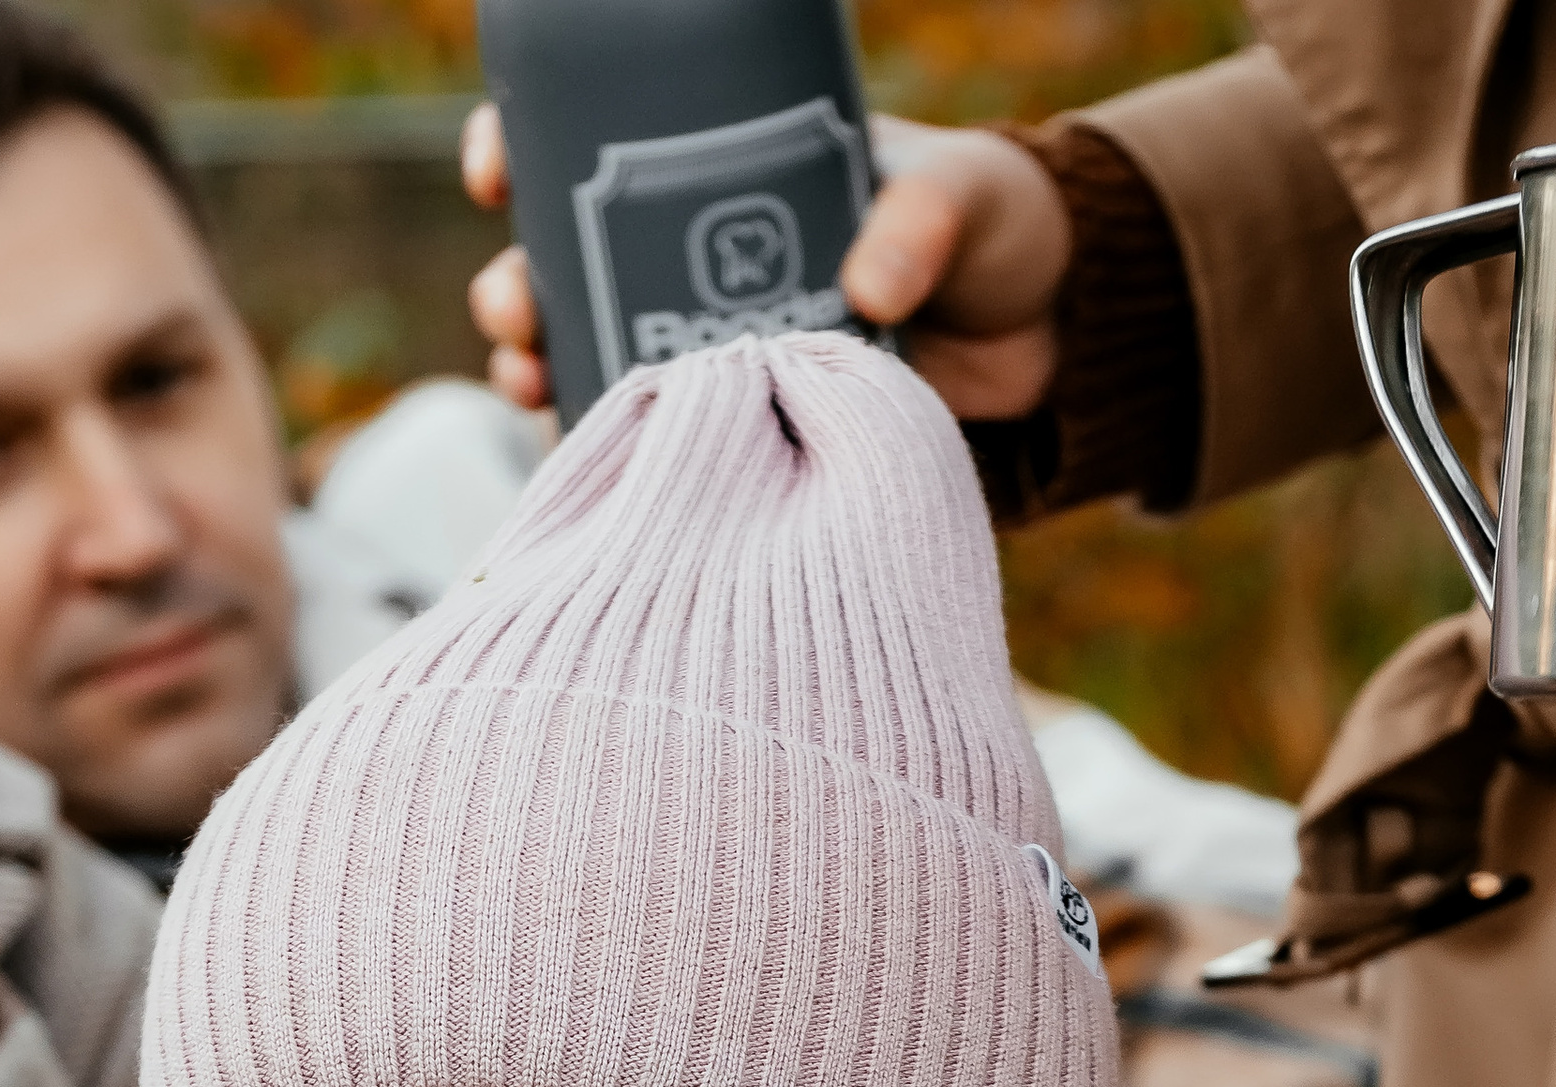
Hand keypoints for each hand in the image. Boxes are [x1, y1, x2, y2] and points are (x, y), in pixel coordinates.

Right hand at [461, 104, 1069, 420]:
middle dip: (517, 288)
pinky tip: (594, 473)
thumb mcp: (962, 199)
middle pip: (570, 266)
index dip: (529, 147)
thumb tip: (867, 289)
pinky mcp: (756, 435)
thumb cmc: (999, 232)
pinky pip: (665, 450)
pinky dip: (622, 463)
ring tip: (533, 387)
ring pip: (600, 362)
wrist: (1056, 344)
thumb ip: (918, 225)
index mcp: (733, 174)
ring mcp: (724, 352)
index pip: (604, 145)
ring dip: (548, 374)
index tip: (499, 168)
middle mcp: (705, 261)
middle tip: (514, 314)